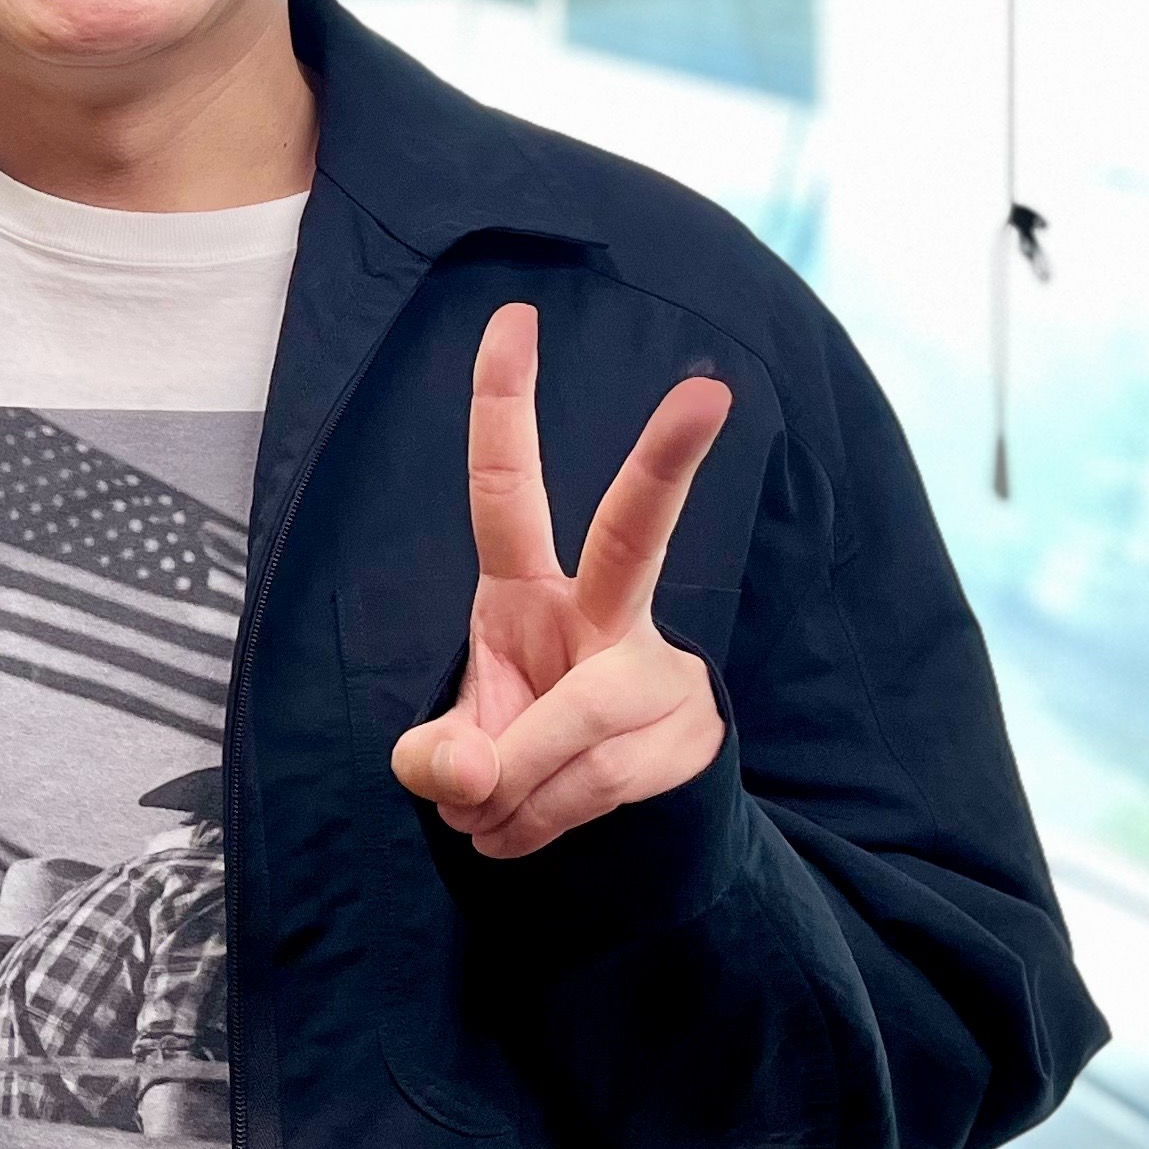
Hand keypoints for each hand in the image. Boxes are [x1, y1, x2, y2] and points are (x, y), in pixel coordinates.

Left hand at [389, 303, 731, 859]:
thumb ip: (438, 756)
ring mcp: (658, 671)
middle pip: (635, 533)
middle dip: (666, 463)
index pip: (508, 486)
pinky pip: (597, 786)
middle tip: (709, 393)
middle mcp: (605, 612)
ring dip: (512, 789)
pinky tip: (521, 832)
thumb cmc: (511, 750)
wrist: (600, 828)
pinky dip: (539, 823)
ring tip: (483, 818)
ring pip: (578, 720)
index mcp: (526, 589)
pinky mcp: (693, 735)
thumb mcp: (450, 748)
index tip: (513, 317)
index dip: (504, 404)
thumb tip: (469, 776)